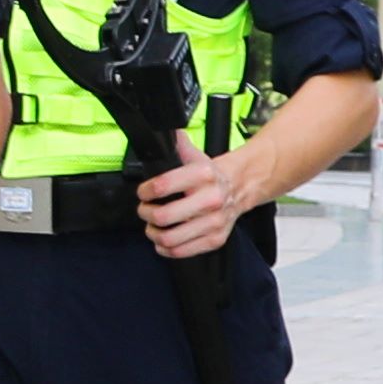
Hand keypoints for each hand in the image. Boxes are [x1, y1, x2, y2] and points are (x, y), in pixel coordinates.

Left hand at [136, 149, 258, 258]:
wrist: (240, 187)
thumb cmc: (211, 175)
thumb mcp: (196, 156)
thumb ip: (178, 145)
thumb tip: (165, 132)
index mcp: (203, 175)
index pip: (162, 186)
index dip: (145, 191)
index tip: (143, 193)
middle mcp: (210, 199)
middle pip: (163, 216)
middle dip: (146, 214)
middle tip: (144, 210)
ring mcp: (214, 221)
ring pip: (170, 238)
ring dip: (153, 234)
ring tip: (151, 227)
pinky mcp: (215, 239)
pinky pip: (182, 251)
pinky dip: (166, 249)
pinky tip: (162, 241)